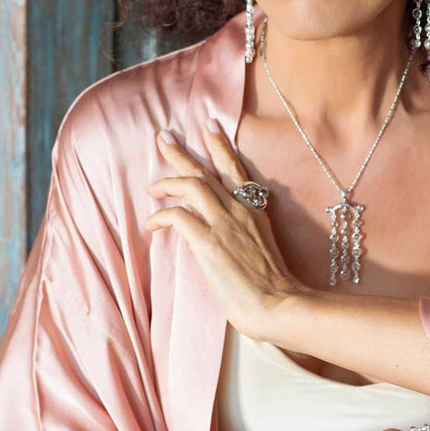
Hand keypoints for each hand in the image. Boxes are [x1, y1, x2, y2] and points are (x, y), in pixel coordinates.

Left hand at [144, 122, 306, 339]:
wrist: (279, 304)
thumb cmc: (270, 283)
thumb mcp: (262, 243)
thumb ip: (243, 228)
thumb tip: (218, 226)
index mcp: (254, 209)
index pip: (235, 169)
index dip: (220, 146)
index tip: (208, 126)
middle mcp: (240, 209)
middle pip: (207, 171)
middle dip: (182, 152)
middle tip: (163, 136)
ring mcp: (225, 224)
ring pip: (192, 185)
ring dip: (167, 181)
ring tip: (151, 186)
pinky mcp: (209, 242)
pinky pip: (179, 217)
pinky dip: (162, 216)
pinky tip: (152, 224)